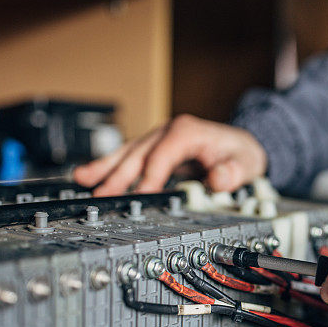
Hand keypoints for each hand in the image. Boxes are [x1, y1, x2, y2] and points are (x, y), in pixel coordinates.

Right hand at [74, 114, 267, 195]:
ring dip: (104, 167)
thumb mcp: (246, 163)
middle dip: (118, 174)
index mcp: (187, 132)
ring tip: (81, 179)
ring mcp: (159, 139)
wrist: (243, 146)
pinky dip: (110, 166)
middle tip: (100, 194)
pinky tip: (89, 175)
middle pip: (138, 153)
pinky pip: (130, 157)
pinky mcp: (155, 150)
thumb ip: (233, 172)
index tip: (140, 195)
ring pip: (127, 153)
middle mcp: (169, 132)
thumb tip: (218, 178)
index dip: (150, 176)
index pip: (162, 155)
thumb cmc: (241, 153)